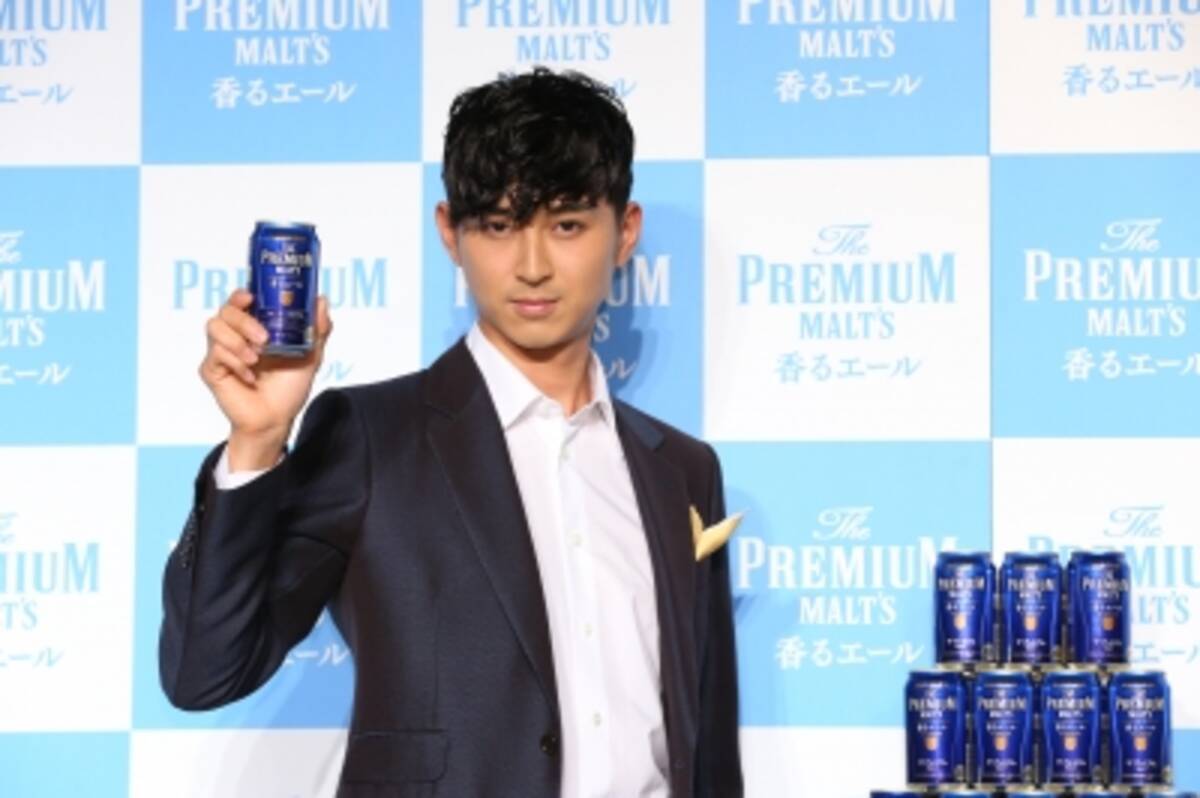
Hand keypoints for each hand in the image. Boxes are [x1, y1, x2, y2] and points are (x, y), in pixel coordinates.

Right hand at [199, 289, 331, 469]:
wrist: (276, 419)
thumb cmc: (289, 388)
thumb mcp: (310, 355)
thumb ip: (316, 329)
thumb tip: (321, 300)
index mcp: (255, 327)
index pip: (240, 301)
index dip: (241, 294)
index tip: (251, 297)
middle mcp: (235, 336)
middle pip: (225, 311)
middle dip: (244, 321)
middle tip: (264, 339)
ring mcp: (221, 352)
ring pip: (214, 328)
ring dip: (237, 342)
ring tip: (256, 359)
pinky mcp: (212, 369)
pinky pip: (215, 355)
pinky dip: (235, 363)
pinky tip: (250, 376)